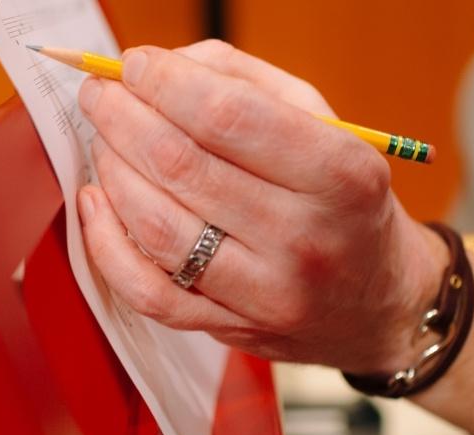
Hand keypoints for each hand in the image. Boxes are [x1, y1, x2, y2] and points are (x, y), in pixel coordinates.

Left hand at [76, 40, 446, 374]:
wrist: (376, 302)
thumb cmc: (341, 201)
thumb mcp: (326, 126)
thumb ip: (247, 82)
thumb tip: (161, 68)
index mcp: (340, 174)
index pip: (228, 116)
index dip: (166, 83)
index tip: (136, 65)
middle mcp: (305, 238)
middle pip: (182, 167)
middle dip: (124, 118)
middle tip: (101, 96)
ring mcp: (266, 293)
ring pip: (157, 228)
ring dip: (113, 172)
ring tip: (104, 142)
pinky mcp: (231, 329)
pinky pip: (147, 292)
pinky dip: (105, 244)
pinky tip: (97, 203)